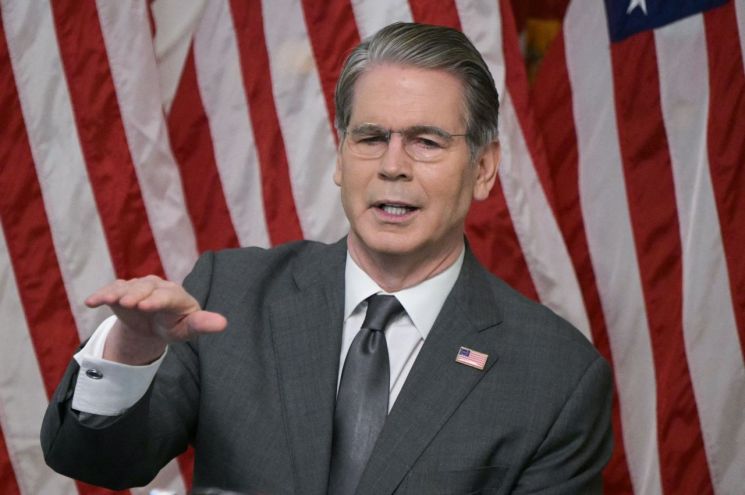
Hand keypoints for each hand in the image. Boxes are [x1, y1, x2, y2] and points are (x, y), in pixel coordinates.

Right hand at [85, 275, 226, 364]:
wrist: (155, 324)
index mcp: (177, 295)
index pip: (168, 296)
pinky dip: (102, 295)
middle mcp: (158, 286)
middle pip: (146, 288)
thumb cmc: (176, 325)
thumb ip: (202, 325)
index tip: (147, 306)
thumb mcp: (188, 329)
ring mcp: (138, 286)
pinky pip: (111, 290)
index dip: (158, 300)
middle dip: (137, 295)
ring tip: (108, 301)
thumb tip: (223, 324)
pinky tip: (91, 302)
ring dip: (117, 293)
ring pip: (127, 287)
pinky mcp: (122, 291)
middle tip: (129, 304)